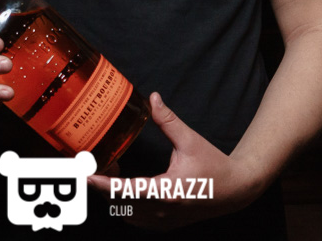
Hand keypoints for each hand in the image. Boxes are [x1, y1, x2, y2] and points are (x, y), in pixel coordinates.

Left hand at [86, 93, 265, 229]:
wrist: (235, 191)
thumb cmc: (214, 166)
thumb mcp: (190, 140)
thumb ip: (168, 121)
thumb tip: (153, 99)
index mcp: (166, 190)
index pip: (126, 190)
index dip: (103, 184)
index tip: (86, 176)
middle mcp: (162, 209)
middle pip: (119, 203)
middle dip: (103, 186)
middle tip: (94, 165)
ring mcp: (163, 220)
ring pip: (125, 213)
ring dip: (113, 196)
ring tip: (111, 173)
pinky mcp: (165, 223)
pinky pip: (136, 219)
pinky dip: (125, 206)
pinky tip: (126, 189)